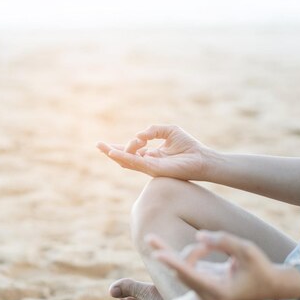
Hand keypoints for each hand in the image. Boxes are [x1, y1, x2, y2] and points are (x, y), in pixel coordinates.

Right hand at [96, 124, 214, 180]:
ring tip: (103, 148)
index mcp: (150, 154)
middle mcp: (148, 162)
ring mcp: (149, 167)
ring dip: (114, 154)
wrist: (202, 158)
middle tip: (98, 145)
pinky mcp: (153, 169)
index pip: (130, 151)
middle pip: (124, 158)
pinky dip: (124, 157)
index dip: (118, 147)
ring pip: (127, 161)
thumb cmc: (188, 146)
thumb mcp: (168, 131)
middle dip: (111, 152)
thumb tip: (139, 135)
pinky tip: (115, 153)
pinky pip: (135, 162)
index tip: (105, 143)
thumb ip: (153, 130)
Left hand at [149, 231, 291, 299]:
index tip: (159, 255)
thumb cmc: (261, 268)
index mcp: (219, 292)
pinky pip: (182, 264)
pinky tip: (153, 241)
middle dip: (177, 253)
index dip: (176, 263)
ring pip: (184, 264)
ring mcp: (202, 288)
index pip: (192, 276)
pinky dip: (173, 252)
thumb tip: (198, 235)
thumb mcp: (248, 250)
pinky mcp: (200, 279)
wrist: (270, 285)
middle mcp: (207, 294)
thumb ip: (224, 241)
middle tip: (160, 239)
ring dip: (194, 249)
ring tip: (204, 242)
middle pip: (183, 269)